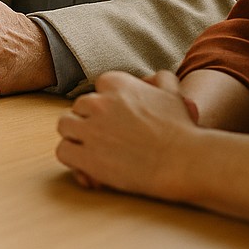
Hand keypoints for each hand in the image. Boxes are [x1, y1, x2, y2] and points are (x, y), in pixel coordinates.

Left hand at [55, 70, 199, 197]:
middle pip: (78, 108)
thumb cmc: (182, 131)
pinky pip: (63, 151)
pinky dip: (73, 160)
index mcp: (116, 83)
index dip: (105, 109)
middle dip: (90, 123)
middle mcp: (98, 102)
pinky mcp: (86, 155)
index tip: (117, 123)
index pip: (96, 91)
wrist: (186, 162)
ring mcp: (90, 128)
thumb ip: (160, 79)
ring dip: (77, 138)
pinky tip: (91, 168)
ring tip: (96, 152)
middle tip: (108, 141)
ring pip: (65, 125)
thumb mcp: (173, 94)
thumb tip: (148, 79)